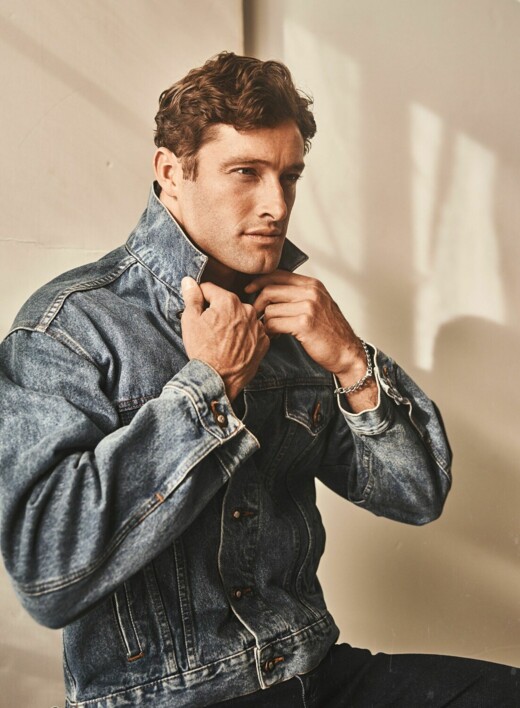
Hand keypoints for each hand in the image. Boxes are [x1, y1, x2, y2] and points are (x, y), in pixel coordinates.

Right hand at [181, 277, 269, 400]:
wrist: (218, 379)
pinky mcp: (264, 341)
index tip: (198, 311)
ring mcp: (257, 326)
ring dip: (233, 323)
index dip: (201, 299)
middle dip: (218, 311)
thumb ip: (192, 297)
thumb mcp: (190, 320)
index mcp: (228, 300)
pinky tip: (234, 346)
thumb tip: (189, 280)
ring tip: (222, 340)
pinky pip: (252, 332)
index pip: (211, 290)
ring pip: (241, 317)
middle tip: (209, 329)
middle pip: (228, 303)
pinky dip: (245, 336)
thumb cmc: (203, 350)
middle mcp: (247, 309)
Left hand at [245, 271, 376, 410]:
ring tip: (271, 330)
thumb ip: (299, 295)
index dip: (259, 281)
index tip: (248, 290)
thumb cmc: (330, 332)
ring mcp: (308, 307)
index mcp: (313, 285)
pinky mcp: (304, 323)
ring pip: (270, 309)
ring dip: (265, 322)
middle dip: (257, 304)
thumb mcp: (318, 305)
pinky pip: (274, 323)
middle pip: (270, 290)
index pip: (278, 274)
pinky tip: (275, 337)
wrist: (347, 352)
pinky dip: (270, 332)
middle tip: (255, 316)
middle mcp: (311, 292)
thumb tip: (270, 289)